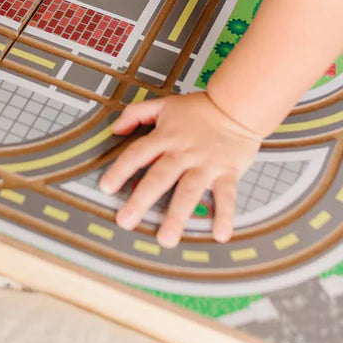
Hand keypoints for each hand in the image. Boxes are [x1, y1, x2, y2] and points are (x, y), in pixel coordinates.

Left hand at [99, 92, 261, 245]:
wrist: (236, 106)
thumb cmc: (199, 108)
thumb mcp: (163, 104)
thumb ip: (136, 113)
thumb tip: (115, 129)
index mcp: (165, 137)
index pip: (137, 154)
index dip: (120, 170)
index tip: (106, 187)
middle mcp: (183, 153)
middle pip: (159, 178)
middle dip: (141, 201)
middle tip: (126, 222)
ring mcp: (205, 164)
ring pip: (188, 192)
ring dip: (177, 216)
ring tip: (166, 239)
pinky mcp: (227, 172)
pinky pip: (226, 196)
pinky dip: (224, 215)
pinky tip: (219, 234)